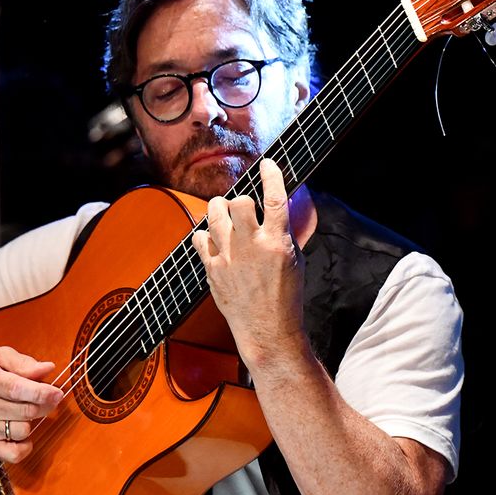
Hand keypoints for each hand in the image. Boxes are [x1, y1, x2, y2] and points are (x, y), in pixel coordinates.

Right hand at [0, 346, 62, 462]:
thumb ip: (22, 362)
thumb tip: (46, 369)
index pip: (15, 389)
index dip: (41, 392)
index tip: (57, 392)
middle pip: (25, 411)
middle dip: (45, 404)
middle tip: (50, 397)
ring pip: (22, 431)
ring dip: (33, 421)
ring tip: (27, 410)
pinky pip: (13, 454)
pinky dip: (25, 447)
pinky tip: (24, 433)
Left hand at [191, 158, 305, 367]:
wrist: (268, 330)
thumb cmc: (286, 297)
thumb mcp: (296, 260)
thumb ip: (283, 233)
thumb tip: (277, 210)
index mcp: (278, 243)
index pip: (275, 198)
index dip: (271, 175)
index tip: (267, 164)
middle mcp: (252, 247)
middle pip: (238, 201)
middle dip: (239, 199)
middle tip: (241, 206)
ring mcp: (229, 258)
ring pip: (214, 214)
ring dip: (219, 208)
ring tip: (223, 213)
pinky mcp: (213, 269)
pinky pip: (200, 237)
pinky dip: (205, 234)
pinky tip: (213, 238)